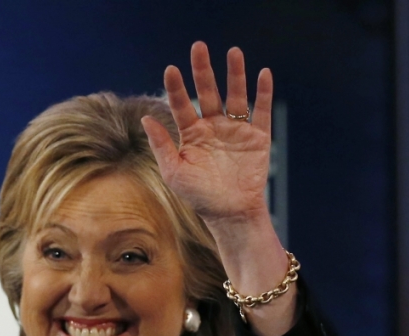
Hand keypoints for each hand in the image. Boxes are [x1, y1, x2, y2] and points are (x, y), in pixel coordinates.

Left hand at [142, 42, 271, 225]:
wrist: (230, 214)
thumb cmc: (199, 196)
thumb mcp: (175, 172)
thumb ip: (161, 145)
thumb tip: (145, 118)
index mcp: (191, 134)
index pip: (181, 105)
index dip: (176, 88)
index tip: (170, 70)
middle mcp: (213, 127)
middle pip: (208, 92)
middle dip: (203, 70)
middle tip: (198, 47)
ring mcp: (236, 131)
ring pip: (235, 96)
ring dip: (235, 74)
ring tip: (233, 52)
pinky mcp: (258, 138)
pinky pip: (261, 112)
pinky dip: (263, 93)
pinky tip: (262, 74)